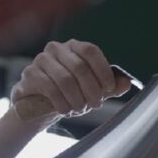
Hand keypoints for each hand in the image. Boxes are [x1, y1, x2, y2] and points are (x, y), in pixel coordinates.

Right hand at [10, 39, 130, 125]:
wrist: (41, 105)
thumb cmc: (70, 93)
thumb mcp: (93, 90)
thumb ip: (110, 87)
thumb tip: (126, 83)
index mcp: (75, 47)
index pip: (91, 51)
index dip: (102, 70)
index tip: (109, 89)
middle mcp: (57, 48)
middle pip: (80, 67)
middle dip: (92, 90)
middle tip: (96, 105)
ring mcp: (41, 59)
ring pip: (65, 79)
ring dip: (77, 99)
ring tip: (80, 110)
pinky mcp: (30, 73)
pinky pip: (49, 88)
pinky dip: (61, 102)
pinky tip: (66, 110)